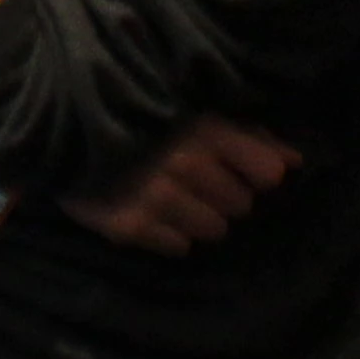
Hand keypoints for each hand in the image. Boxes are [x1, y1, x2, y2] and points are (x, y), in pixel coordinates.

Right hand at [61, 114, 301, 255]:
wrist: (63, 128)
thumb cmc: (139, 115)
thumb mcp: (194, 111)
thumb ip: (248, 134)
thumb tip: (296, 161)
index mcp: (204, 128)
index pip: (266, 171)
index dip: (257, 172)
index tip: (243, 169)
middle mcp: (185, 164)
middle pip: (241, 205)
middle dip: (225, 195)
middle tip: (195, 179)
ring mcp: (156, 198)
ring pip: (214, 230)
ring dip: (199, 218)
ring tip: (172, 195)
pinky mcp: (129, 227)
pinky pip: (178, 247)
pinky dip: (169, 234)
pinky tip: (150, 211)